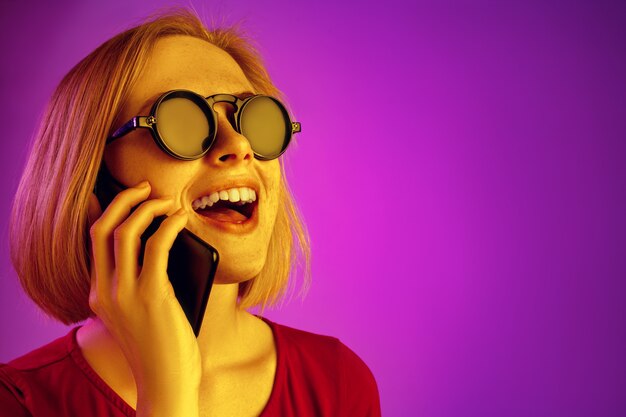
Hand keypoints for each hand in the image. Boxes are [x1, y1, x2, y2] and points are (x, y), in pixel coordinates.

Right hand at [87, 181, 199, 416]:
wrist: (166, 382)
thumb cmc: (161, 347)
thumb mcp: (141, 313)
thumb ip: (143, 282)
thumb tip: (162, 244)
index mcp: (98, 296)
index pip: (93, 242)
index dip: (106, 211)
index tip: (122, 194)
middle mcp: (105, 292)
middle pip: (103, 229)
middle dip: (123, 200)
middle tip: (145, 187)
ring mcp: (126, 294)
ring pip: (126, 232)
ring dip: (148, 208)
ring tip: (167, 201)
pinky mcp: (152, 296)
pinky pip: (157, 246)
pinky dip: (170, 225)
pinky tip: (181, 219)